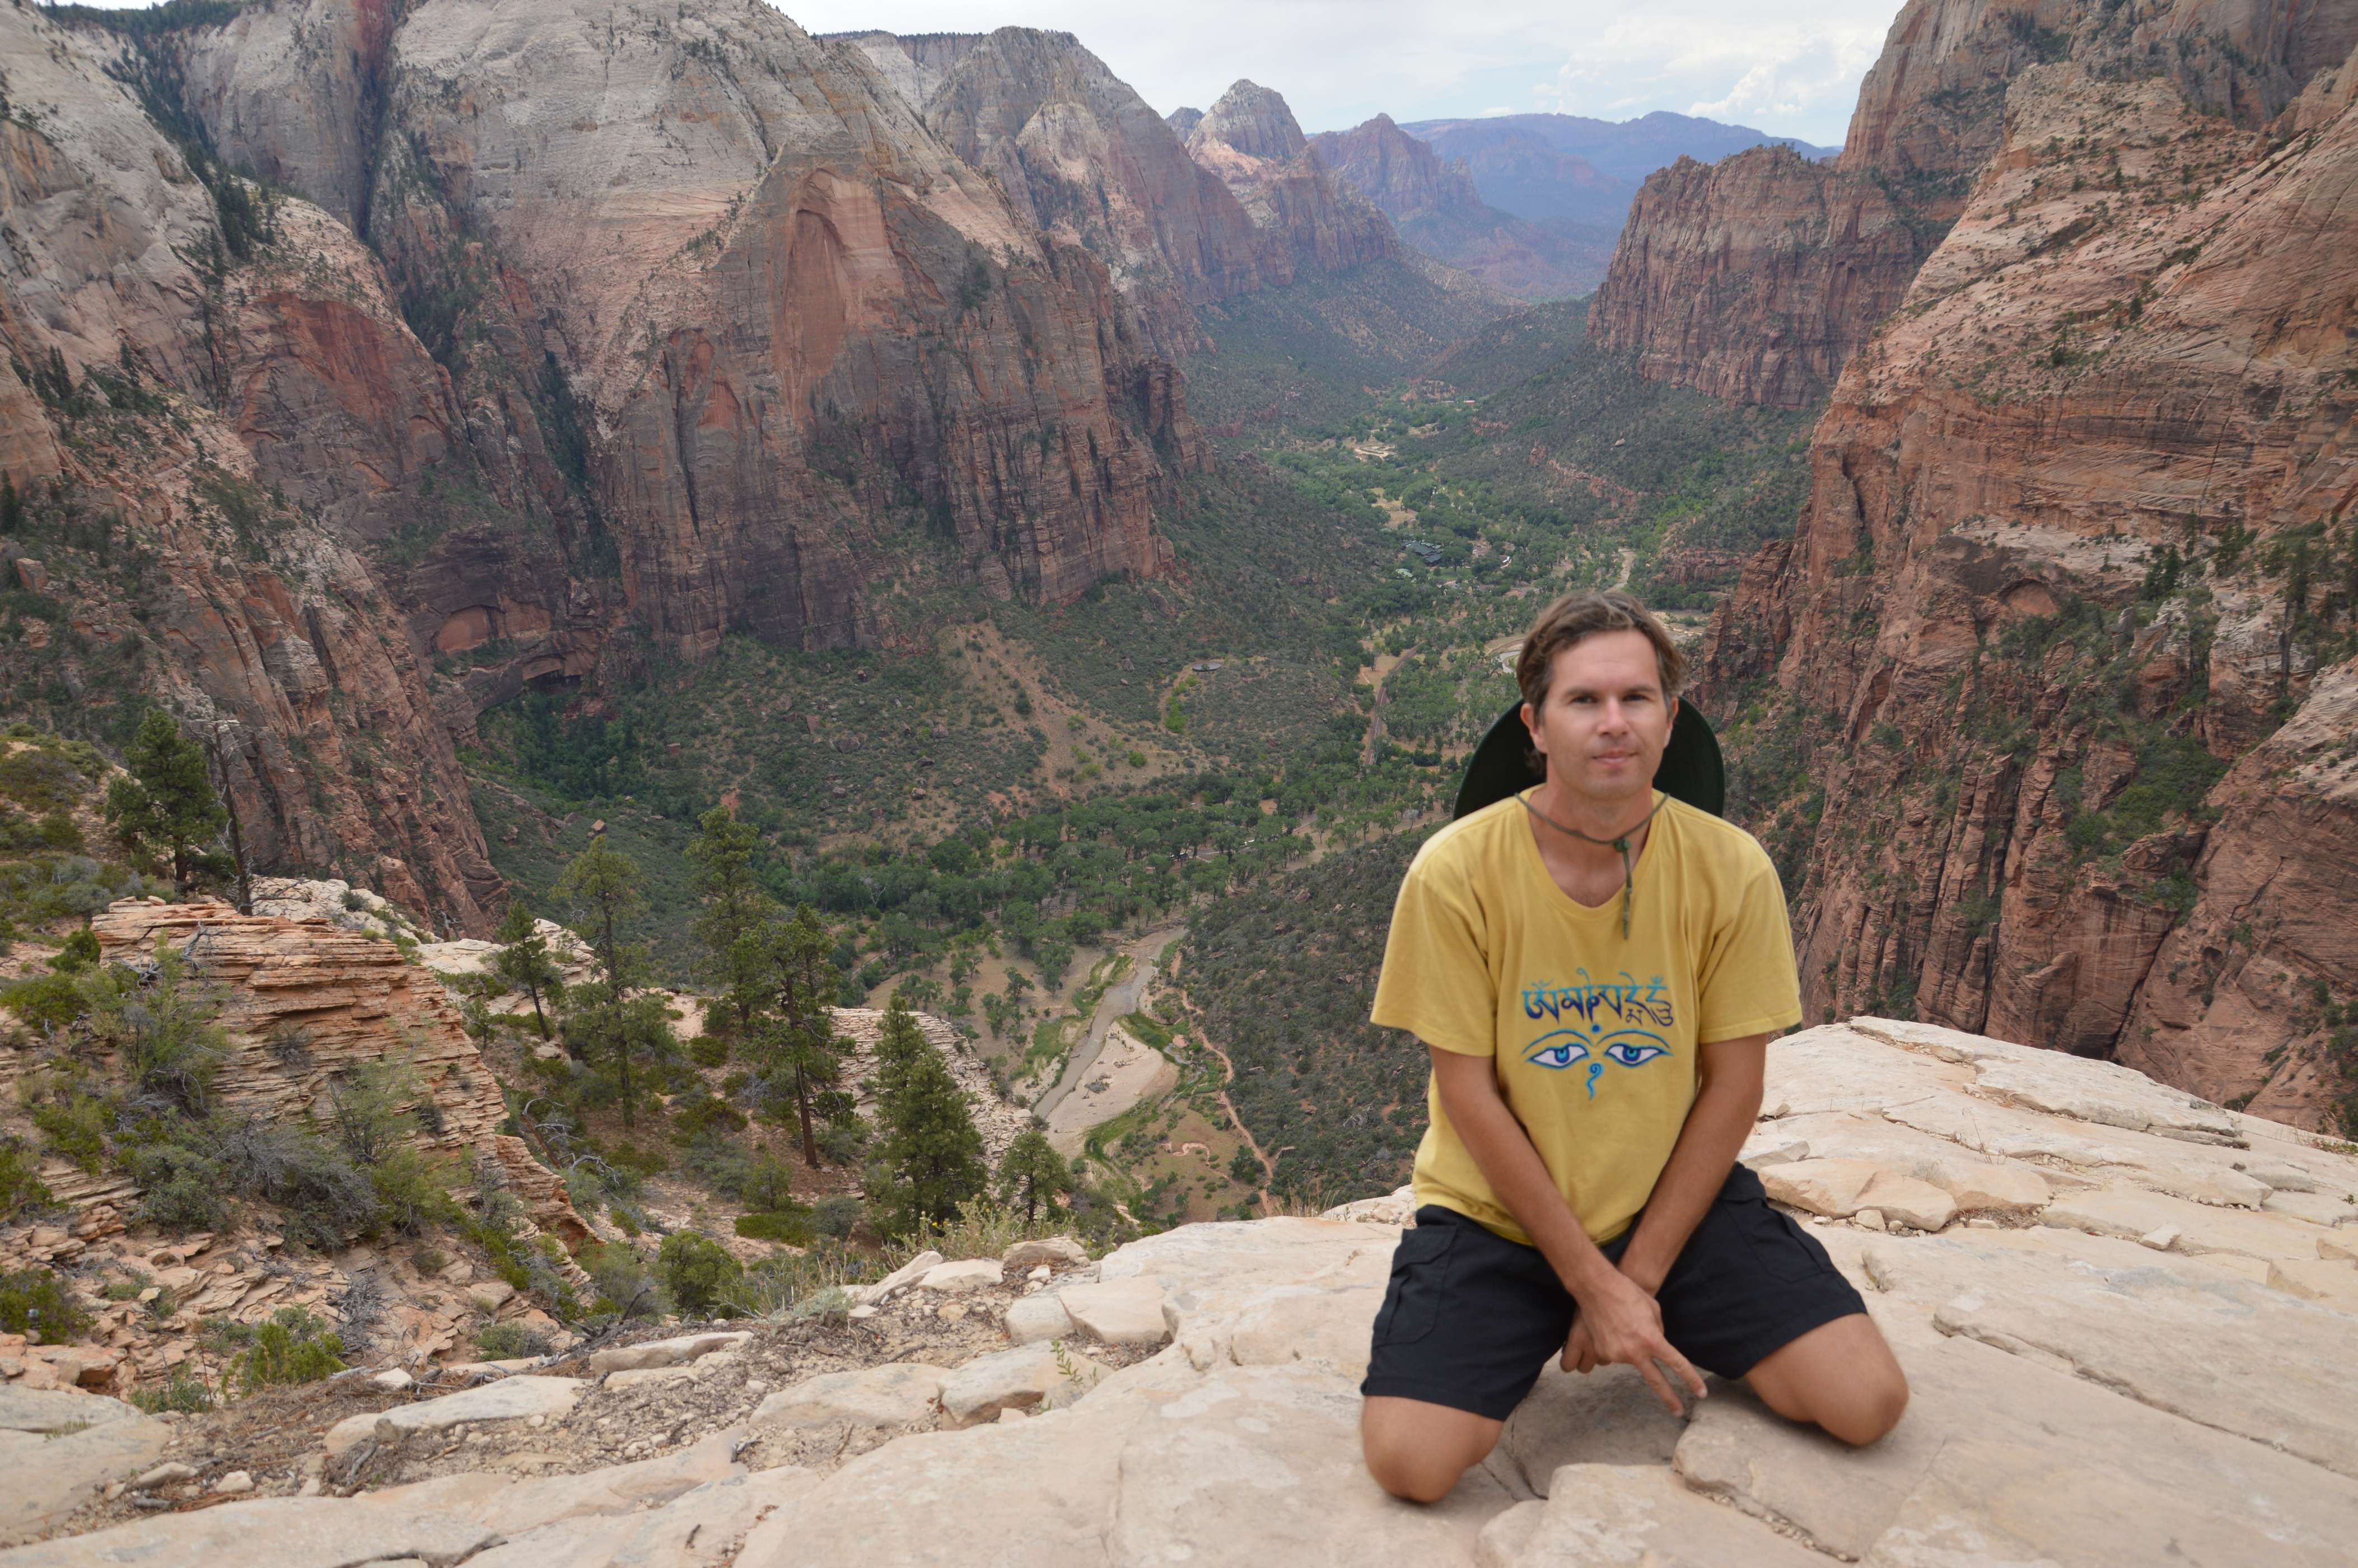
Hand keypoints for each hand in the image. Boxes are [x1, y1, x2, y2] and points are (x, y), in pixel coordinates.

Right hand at [1560, 1267, 1706, 1416]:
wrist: (1595, 1287)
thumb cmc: (1627, 1292)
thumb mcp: (1653, 1309)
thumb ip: (1658, 1331)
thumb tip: (1657, 1347)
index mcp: (1651, 1339)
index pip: (1677, 1363)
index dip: (1691, 1379)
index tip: (1701, 1393)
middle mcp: (1635, 1351)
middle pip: (1656, 1381)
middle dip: (1670, 1398)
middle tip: (1678, 1412)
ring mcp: (1616, 1355)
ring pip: (1628, 1361)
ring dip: (1627, 1349)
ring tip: (1619, 1327)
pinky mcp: (1601, 1353)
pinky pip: (1612, 1356)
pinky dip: (1612, 1346)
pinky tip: (1608, 1330)